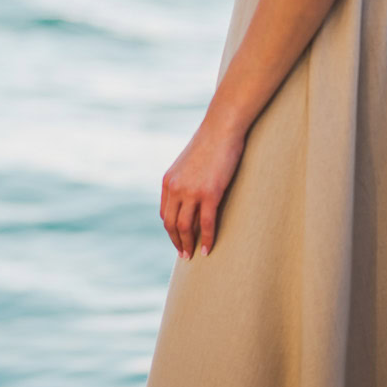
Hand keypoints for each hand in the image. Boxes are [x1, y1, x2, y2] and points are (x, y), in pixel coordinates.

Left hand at [159, 118, 246, 259]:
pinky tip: (209, 249)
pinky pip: (206, 223)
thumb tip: (188, 196)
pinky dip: (207, 239)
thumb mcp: (188, 164)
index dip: (171, 229)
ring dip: (188, 244)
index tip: (177, 239)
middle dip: (177, 241)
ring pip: (186, 227)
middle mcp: (175, 188)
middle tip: (184, 255)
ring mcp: (191, 192)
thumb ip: (184, 181)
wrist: (221, 129)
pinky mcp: (210, 194)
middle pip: (172, 224)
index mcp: (168, 181)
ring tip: (193, 256)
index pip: (165, 213)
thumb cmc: (208, 145)